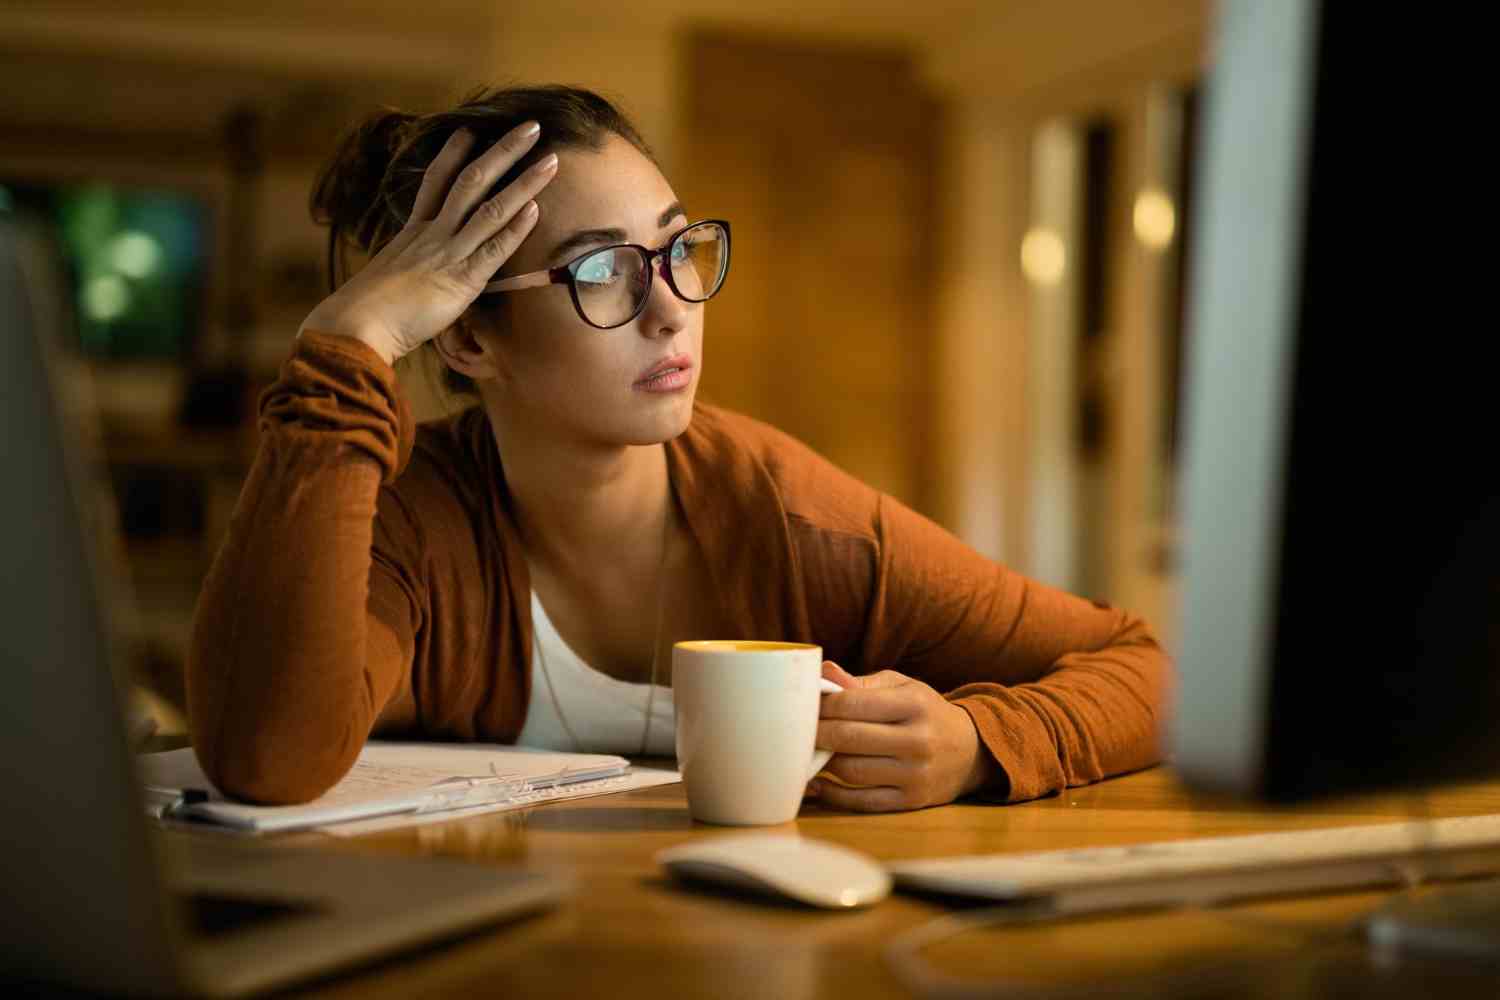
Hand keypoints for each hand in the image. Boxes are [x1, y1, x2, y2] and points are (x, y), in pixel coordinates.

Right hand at [298, 121, 558, 364]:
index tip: (469, 129)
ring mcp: (448, 254)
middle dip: (503, 152)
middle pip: (470, 181)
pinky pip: (493, 249)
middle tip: (530, 127)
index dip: (453, 154)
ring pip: (490, 209)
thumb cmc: (363, 314)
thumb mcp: (384, 280)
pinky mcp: (462, 281)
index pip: (435, 182)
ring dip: (523, 183)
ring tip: (551, 160)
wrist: (356, 325)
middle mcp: (432, 235)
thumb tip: (407, 279)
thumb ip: (403, 271)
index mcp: (411, 233)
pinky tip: (536, 208)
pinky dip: (515, 228)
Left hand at [807, 661, 996, 811]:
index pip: (852, 703)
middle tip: (796, 730)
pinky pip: (860, 801)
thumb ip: (861, 683)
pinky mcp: (910, 801)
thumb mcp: (902, 688)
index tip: (803, 705)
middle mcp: (917, 740)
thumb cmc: (924, 712)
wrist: (970, 751)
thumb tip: (823, 672)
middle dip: (815, 734)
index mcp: (914, 704)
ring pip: (850, 771)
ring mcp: (915, 774)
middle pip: (848, 738)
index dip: (820, 705)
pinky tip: (816, 783)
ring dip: (822, 762)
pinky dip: (832, 794)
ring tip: (808, 751)